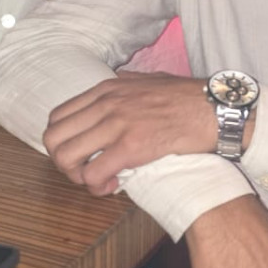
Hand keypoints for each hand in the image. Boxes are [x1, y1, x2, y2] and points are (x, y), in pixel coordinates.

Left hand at [44, 73, 215, 195]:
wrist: (213, 109)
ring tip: (97, 181)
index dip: (62, 141)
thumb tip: (114, 86)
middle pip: (54, 139)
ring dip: (78, 177)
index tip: (80, 153)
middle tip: (84, 171)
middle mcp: (105, 104)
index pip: (57, 117)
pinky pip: (93, 174)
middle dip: (64, 162)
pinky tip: (113, 186)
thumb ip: (124, 84)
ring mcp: (117, 124)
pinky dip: (97, 187)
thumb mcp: (147, 79)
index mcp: (105, 89)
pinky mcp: (131, 147)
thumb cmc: (186, 96)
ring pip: (67, 158)